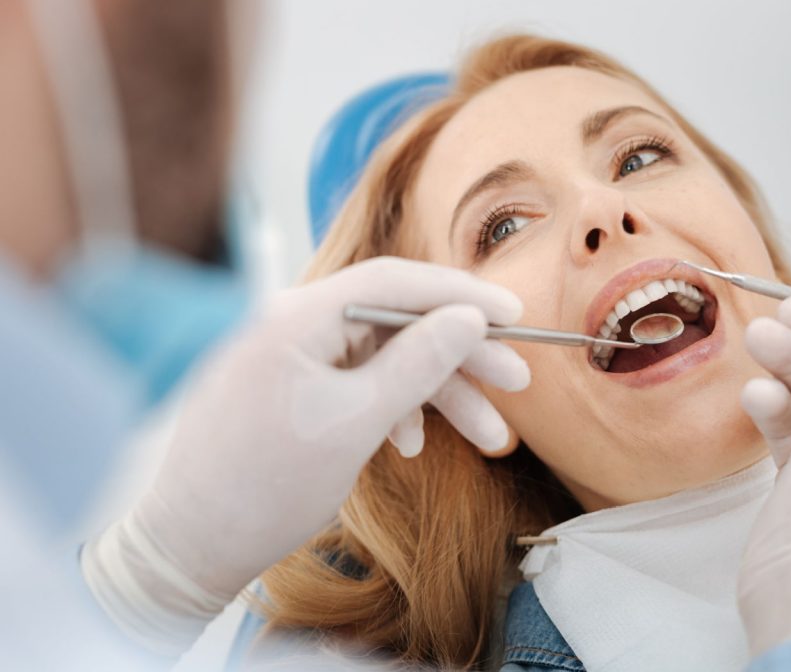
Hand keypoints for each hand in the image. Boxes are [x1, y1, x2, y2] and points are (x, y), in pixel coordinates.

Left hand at [84, 257, 528, 640]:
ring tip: (489, 438)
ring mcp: (289, 356)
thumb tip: (467, 318)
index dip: (462, 295)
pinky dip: (392, 410)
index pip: (395, 282)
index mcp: (297, 315)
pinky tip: (411, 445)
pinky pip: (355, 384)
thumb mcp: (356, 423)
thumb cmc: (266, 486)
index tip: (515, 313)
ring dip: (436, 395)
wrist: (191, 546)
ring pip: (382, 360)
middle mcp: (292, 323)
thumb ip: (417, 363)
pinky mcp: (290, 389)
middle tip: (516, 382)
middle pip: (396, 323)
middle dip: (460, 358)